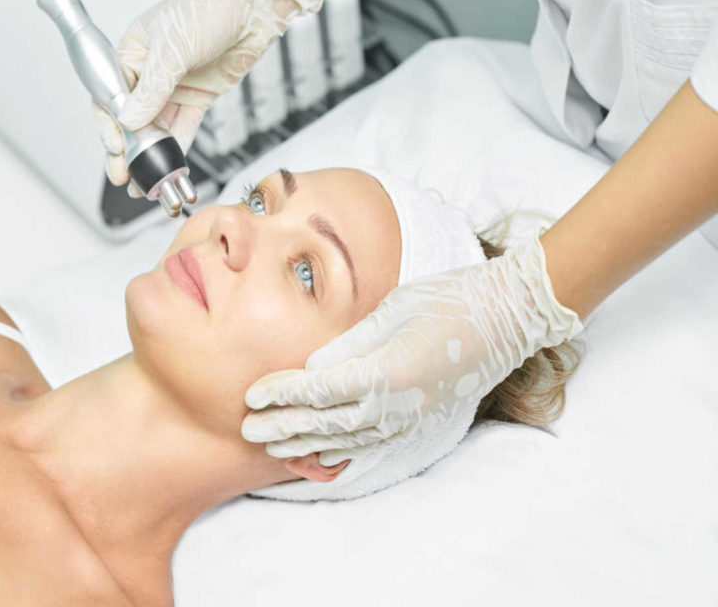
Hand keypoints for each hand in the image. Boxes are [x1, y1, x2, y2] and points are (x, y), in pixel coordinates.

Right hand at [93, 0, 321, 191]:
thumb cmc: (210, 6)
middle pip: (131, 117)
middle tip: (124, 174)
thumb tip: (130, 120)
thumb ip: (151, 89)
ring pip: (157, 127)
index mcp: (132, 53)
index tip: (116, 146)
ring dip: (151, 154)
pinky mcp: (197, 96)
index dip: (109, 123)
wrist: (255, 5)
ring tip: (147, 180)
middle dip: (127, 149)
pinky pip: (182, 127)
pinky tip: (171, 166)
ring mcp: (174, 85)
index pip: (110, 94)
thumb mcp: (174, 47)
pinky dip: (177, 148)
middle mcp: (150, 71)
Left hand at [240, 239, 582, 464]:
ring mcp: (411, 420)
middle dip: (282, 426)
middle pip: (325, 422)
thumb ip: (347, 344)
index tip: (251, 396)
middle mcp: (398, 406)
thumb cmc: (448, 300)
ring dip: (305, 443)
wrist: (507, 318)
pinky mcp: (420, 424)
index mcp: (387, 371)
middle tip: (247, 430)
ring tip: (272, 446)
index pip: (318, 391)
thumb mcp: (390, 310)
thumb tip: (311, 369)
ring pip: (345, 440)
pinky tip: (318, 455)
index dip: (281, 395)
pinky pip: (371, 445)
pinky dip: (340, 451)